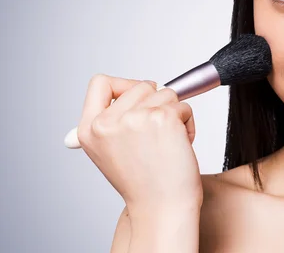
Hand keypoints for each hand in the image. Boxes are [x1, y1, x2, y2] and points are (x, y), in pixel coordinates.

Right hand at [75, 74, 202, 210]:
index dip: (124, 86)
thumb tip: (117, 91)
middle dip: (156, 104)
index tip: (138, 102)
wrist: (162, 208)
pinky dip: (188, 123)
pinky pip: (184, 105)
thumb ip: (110, 122)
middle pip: (141, 86)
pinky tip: (179, 145)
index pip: (100, 83)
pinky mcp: (162, 117)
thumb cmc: (143, 183)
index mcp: (88, 129)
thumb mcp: (109, 152)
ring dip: (174, 114)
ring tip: (167, 143)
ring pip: (166, 93)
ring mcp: (134, 118)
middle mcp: (107, 122)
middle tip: (156, 134)